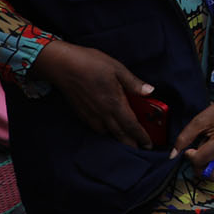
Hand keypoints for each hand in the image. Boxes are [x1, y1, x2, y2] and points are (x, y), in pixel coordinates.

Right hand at [32, 40, 155, 149]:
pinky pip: (96, 128)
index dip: (141, 136)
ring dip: (118, 139)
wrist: (63, 66)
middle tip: (140, 149)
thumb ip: (134, 83)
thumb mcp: (117, 69)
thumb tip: (150, 91)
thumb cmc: (91, 64)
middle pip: (120, 134)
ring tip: (126, 140)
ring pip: (107, 133)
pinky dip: (105, 132)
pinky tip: (108, 128)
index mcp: (115, 103)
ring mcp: (91, 115)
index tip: (149, 145)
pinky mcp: (82, 114)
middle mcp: (103, 113)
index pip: (131, 125)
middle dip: (131, 143)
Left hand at [171, 89, 213, 180]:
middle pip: (212, 177)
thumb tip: (173, 154)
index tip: (189, 148)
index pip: (201, 161)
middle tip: (196, 157)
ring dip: (208, 165)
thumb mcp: (202, 118)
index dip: (190, 156)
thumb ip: (185, 136)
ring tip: (207, 148)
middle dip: (200, 170)